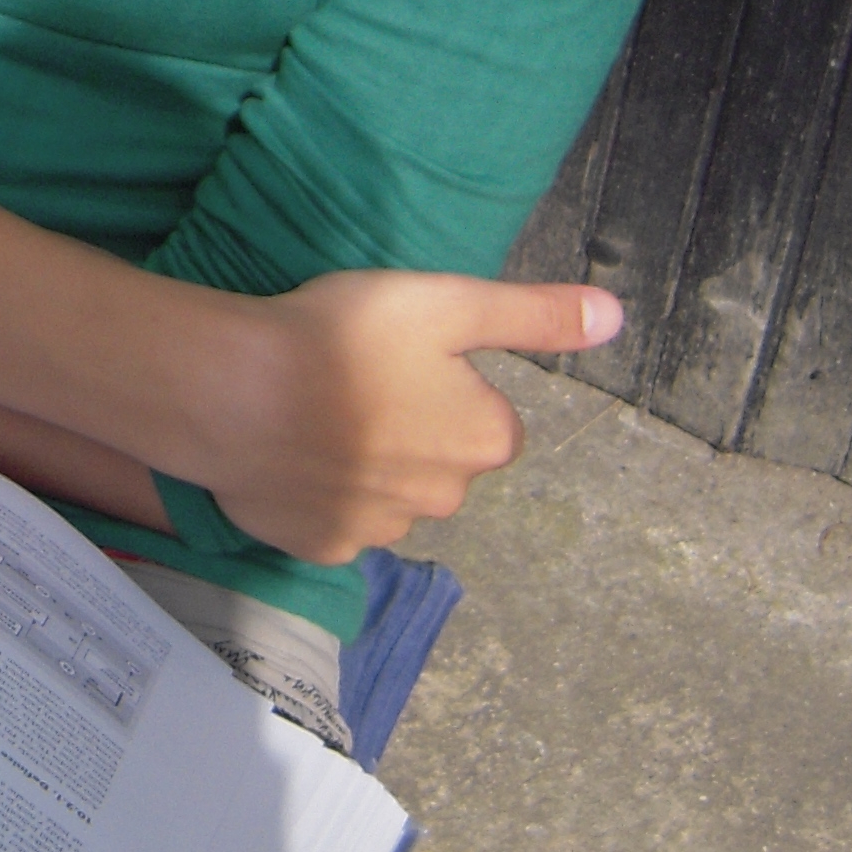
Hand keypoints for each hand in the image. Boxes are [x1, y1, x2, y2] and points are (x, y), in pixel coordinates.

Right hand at [179, 270, 621, 564]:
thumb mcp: (448, 303)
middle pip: (440, 461)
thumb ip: (533, 316)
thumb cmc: (345, 338)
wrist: (236, 394)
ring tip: (314, 414)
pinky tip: (290, 455)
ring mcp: (381, 532)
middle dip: (411, 429)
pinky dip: (319, 495)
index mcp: (485, 441)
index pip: (488, 419)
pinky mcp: (322, 548)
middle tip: (354, 380)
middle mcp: (446, 500)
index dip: (446, 384)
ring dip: (366, 465)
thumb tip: (615, 316)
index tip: (399, 358)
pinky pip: (335, 521)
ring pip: (389, 494)